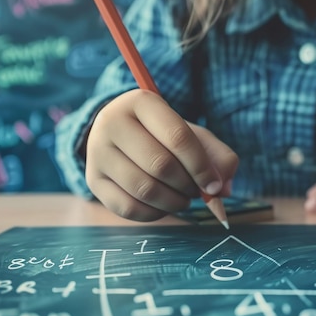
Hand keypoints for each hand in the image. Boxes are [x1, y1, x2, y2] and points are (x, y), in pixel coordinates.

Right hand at [85, 89, 238, 220]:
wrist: (123, 136)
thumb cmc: (165, 135)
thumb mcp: (194, 135)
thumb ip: (218, 157)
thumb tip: (222, 188)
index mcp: (141, 102)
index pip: (178, 137)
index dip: (201, 167)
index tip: (213, 186)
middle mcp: (111, 122)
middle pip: (160, 165)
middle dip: (187, 185)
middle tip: (196, 191)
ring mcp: (97, 152)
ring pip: (144, 189)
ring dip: (173, 202)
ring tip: (183, 198)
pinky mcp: (92, 179)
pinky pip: (128, 208)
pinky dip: (155, 213)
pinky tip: (164, 205)